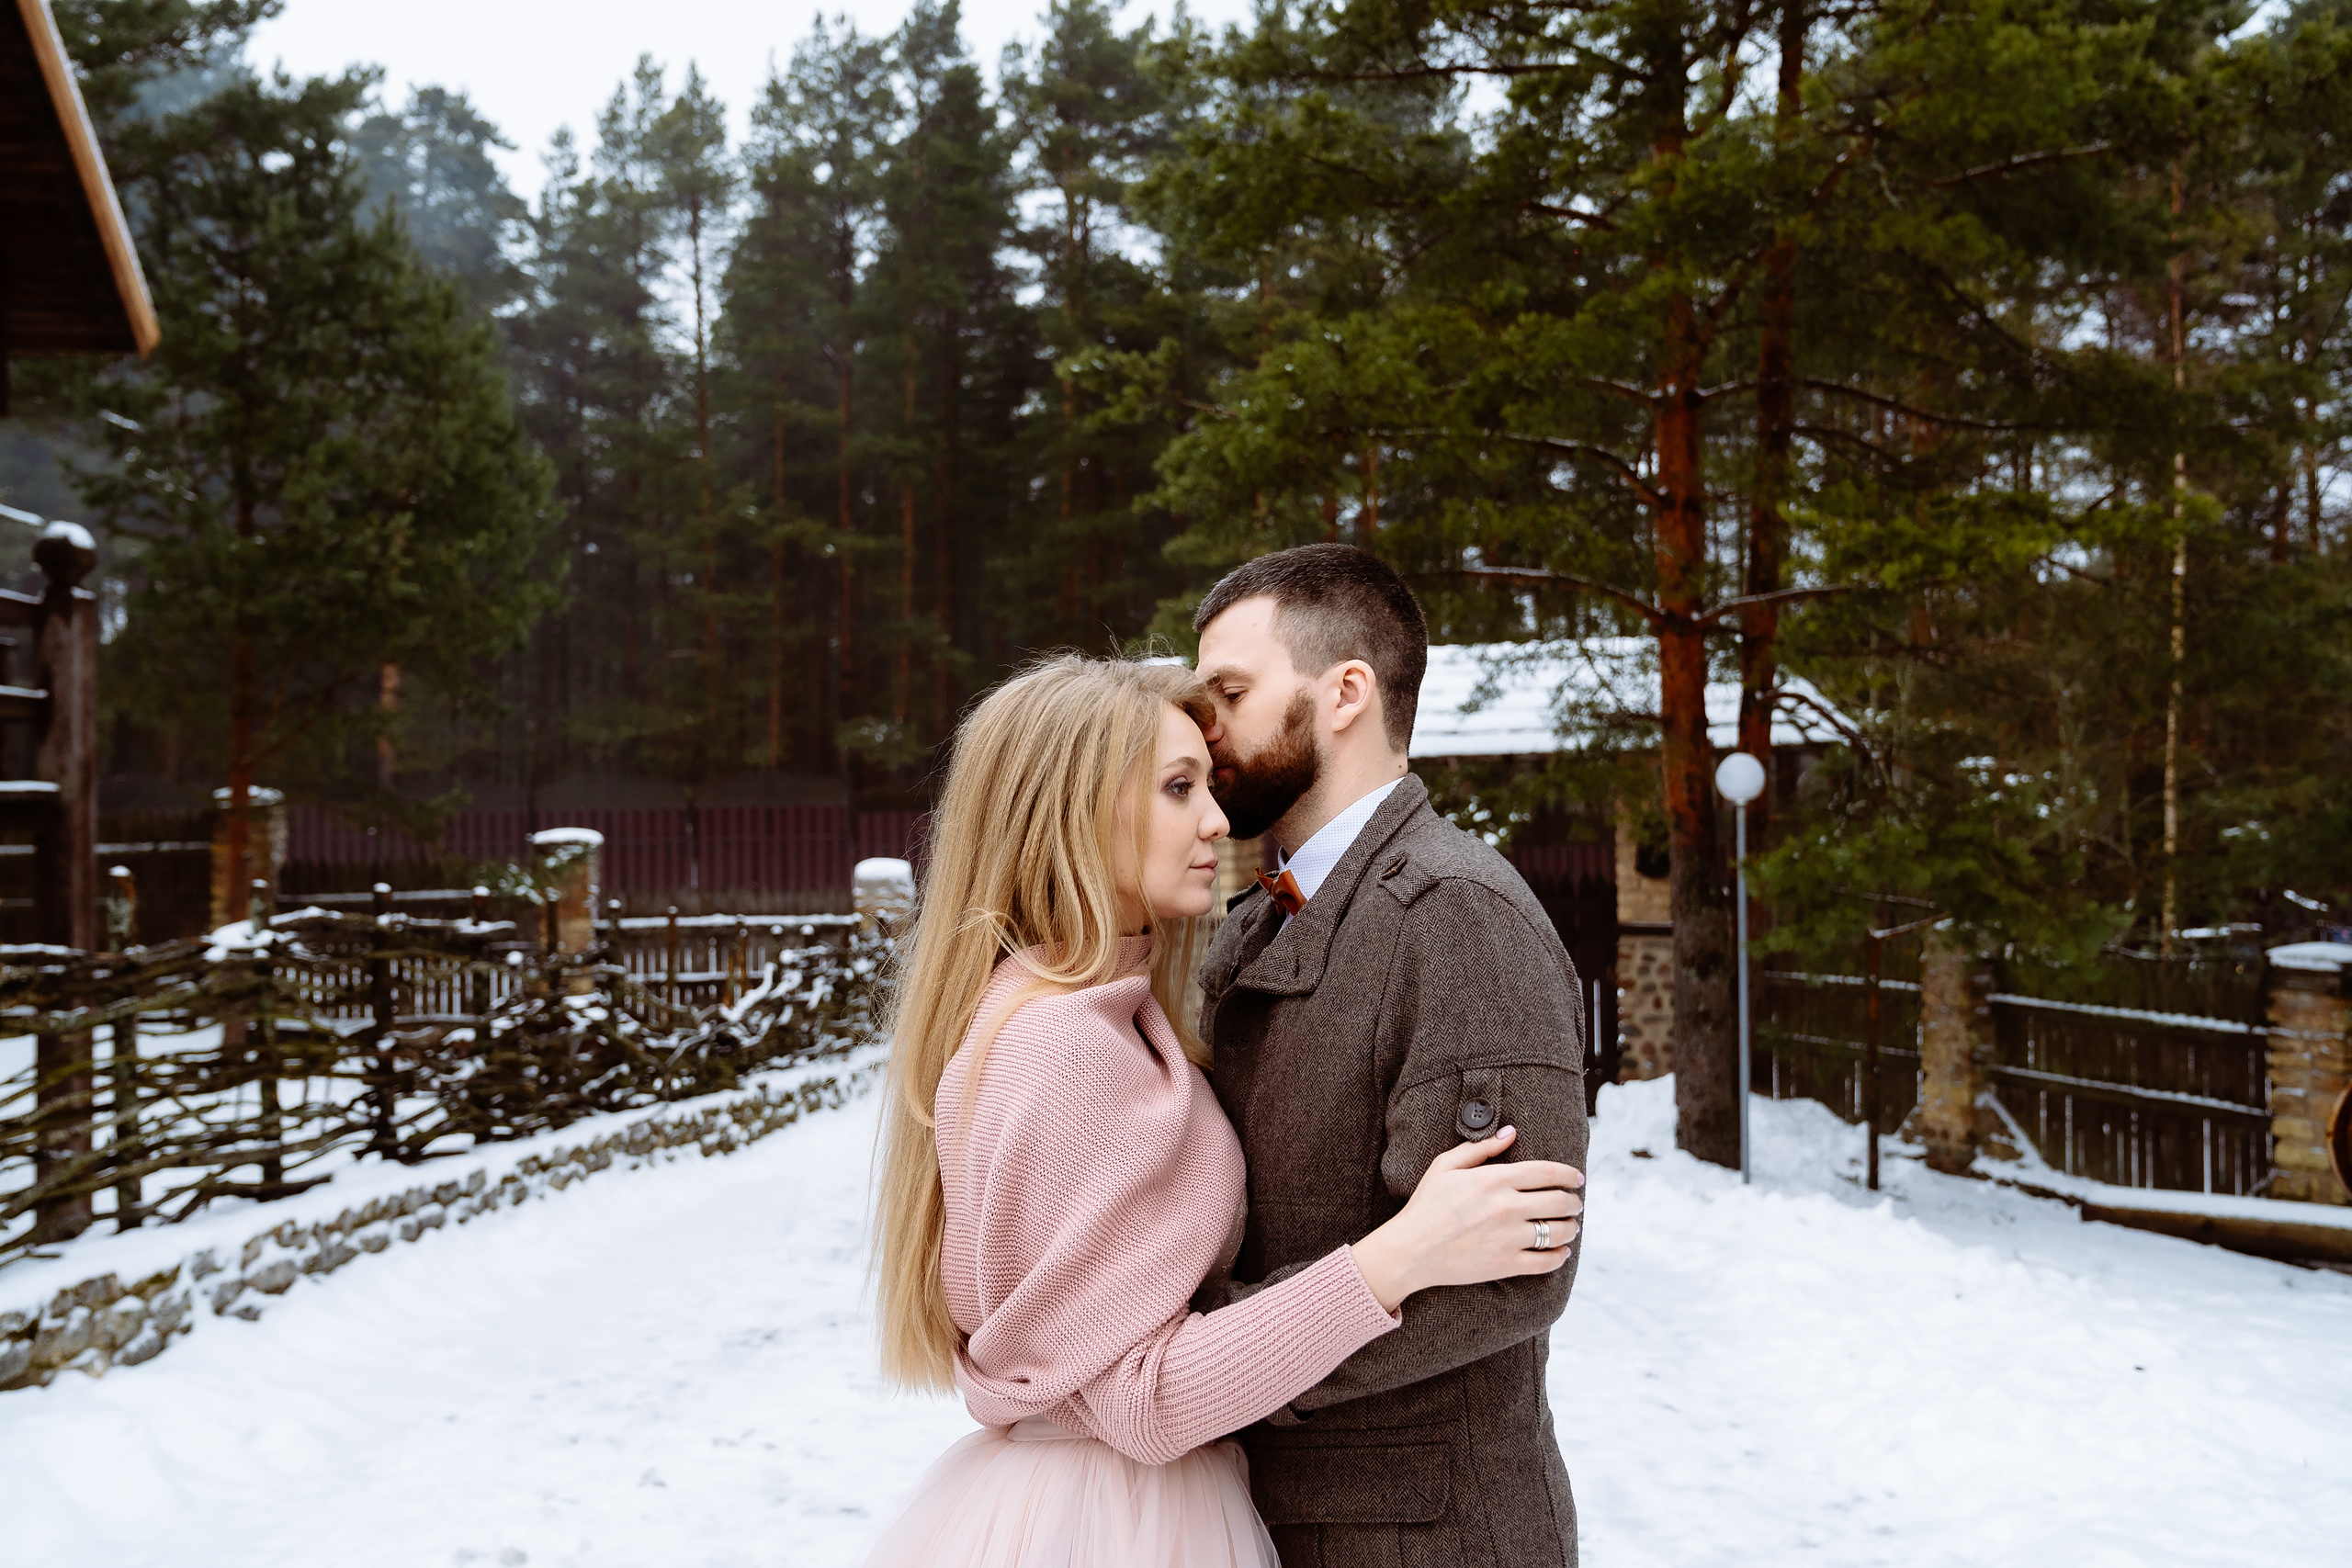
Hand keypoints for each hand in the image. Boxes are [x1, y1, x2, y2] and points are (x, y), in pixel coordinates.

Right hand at [1346, 1127, 1583, 1313]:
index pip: (1547, 1173)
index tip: (1578, 1179)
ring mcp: (1509, 1238)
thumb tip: (1510, 1133)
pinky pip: (1546, 1262)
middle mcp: (1507, 1207)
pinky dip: (1559, 1256)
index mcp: (1494, 1180)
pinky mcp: (1506, 1265)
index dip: (1569, 1175)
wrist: (1410, 1250)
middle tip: (1575, 1203)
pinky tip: (1560, 1252)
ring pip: (1558, 1232)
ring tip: (1570, 1227)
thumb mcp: (1445, 1166)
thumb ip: (1480, 1148)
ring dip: (1571, 1228)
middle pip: (1559, 1202)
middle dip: (1573, 1202)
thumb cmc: (1425, 1205)